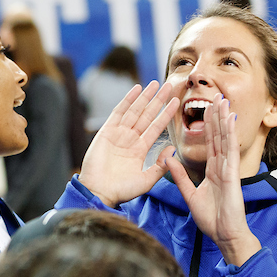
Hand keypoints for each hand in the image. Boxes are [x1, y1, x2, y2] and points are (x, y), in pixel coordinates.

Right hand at [78, 81, 179, 206]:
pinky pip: (119, 112)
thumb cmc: (122, 190)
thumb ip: (160, 165)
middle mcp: (130, 139)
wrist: (100, 192)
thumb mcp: (147, 180)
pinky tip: (137, 89)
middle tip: (169, 85)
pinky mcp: (106, 131)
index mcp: (140, 149)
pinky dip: (128, 100)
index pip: (156, 127)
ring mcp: (118, 133)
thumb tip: (172, 148)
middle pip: (147, 115)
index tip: (176, 102)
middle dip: (158, 100)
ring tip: (155, 83)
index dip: (166, 114)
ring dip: (145, 97)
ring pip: (135, 110)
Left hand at [167, 95, 259, 265]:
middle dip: (216, 116)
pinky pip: (230, 151)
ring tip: (222, 101)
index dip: (207, 125)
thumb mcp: (190, 194)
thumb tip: (168, 159)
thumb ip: (180, 176)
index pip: (209, 143)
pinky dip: (230, 134)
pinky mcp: (233, 175)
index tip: (205, 109)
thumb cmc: (212, 219)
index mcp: (213, 170)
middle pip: (218, 136)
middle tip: (216, 96)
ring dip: (224, 119)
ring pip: (225, 139)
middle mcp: (222, 166)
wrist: (225, 235)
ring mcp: (228, 169)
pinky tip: (229, 120)